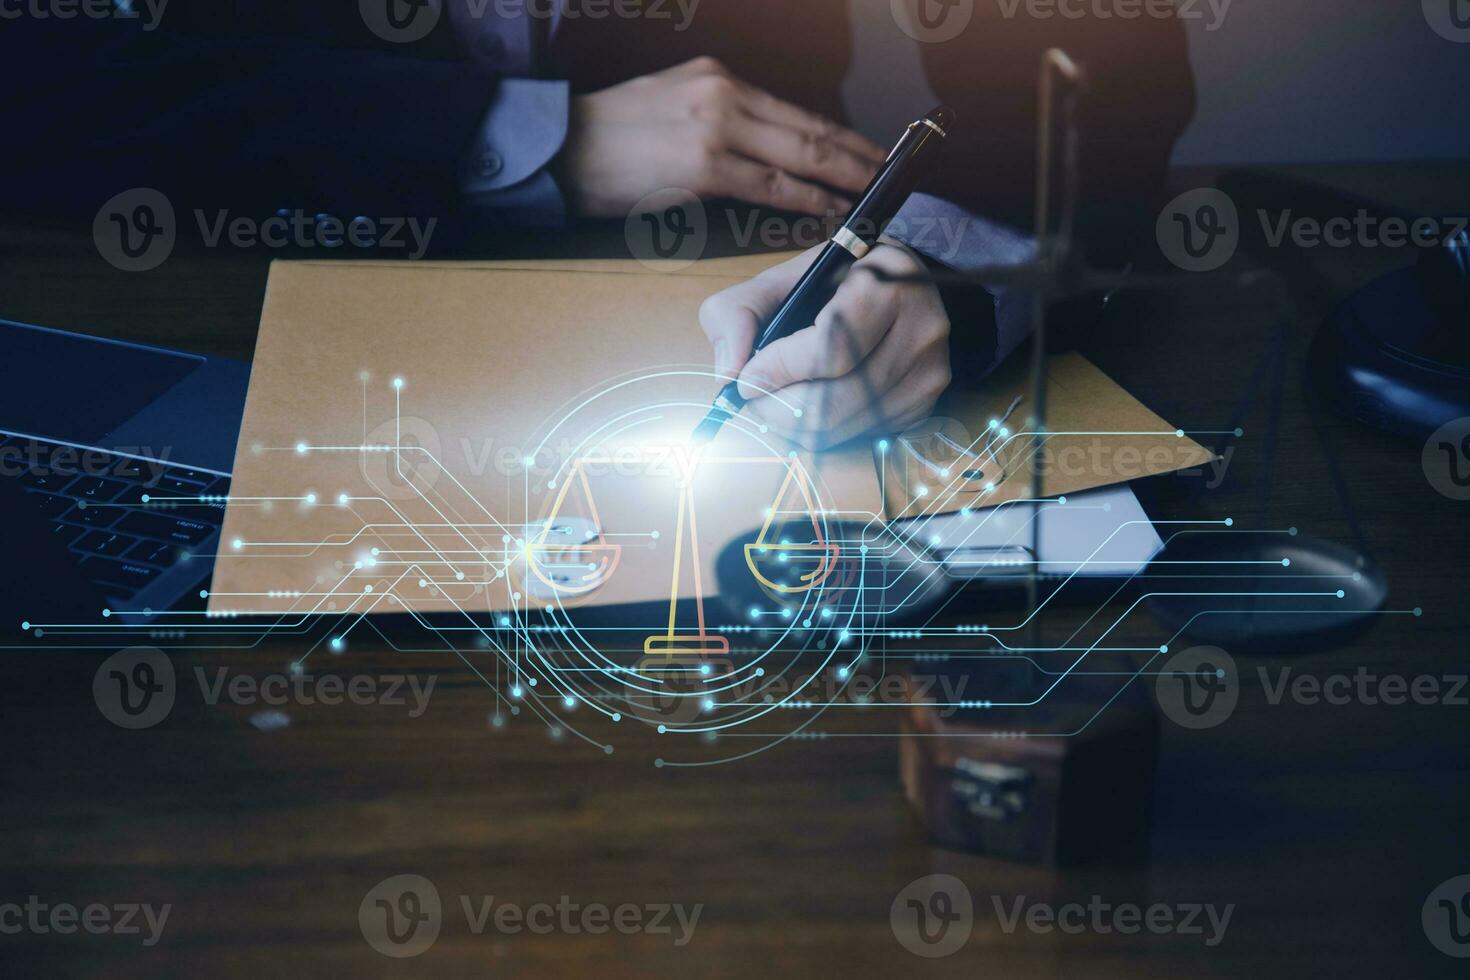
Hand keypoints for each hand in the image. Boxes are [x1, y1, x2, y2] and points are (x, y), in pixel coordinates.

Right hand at [555, 56, 886, 218]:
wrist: (561, 148)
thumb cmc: (611, 138)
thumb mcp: (673, 105)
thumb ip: (720, 120)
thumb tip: (763, 150)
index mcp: (719, 79)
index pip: (795, 111)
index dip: (840, 135)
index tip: (871, 152)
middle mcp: (725, 95)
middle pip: (809, 129)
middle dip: (856, 155)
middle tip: (892, 174)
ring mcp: (717, 129)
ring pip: (799, 155)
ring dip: (843, 179)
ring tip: (873, 196)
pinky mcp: (705, 166)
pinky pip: (770, 186)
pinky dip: (805, 199)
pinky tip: (830, 209)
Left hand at [699, 241, 951, 450]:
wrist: (899, 285)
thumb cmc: (833, 281)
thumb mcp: (780, 278)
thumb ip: (739, 313)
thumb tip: (728, 374)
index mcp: (887, 286)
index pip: (829, 349)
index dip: (778, 372)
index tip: (744, 379)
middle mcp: (920, 332)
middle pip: (833, 401)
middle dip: (776, 409)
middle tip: (750, 400)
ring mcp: (928, 373)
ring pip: (843, 426)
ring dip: (793, 426)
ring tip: (771, 404)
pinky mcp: (924, 405)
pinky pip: (858, 436)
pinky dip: (821, 431)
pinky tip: (807, 408)